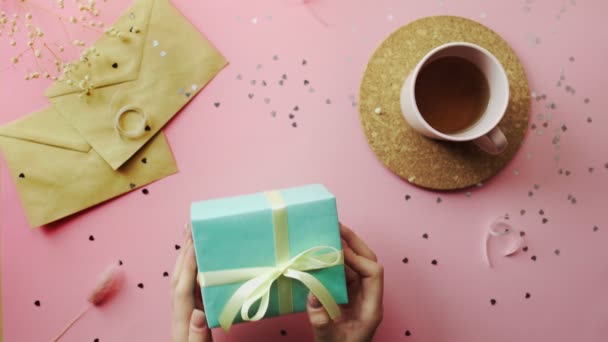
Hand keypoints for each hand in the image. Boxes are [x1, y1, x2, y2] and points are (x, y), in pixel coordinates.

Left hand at [171, 226, 212, 341]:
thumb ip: (197, 337)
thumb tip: (197, 312)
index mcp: (182, 325)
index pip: (182, 289)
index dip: (188, 264)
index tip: (195, 241)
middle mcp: (180, 317)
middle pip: (177, 280)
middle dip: (183, 253)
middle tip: (191, 227)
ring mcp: (185, 317)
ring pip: (181, 282)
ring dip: (185, 258)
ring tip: (192, 237)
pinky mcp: (192, 319)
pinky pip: (190, 289)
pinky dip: (193, 272)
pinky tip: (200, 265)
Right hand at [306, 224, 383, 341]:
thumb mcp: (328, 341)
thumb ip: (321, 320)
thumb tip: (313, 294)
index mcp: (371, 308)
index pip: (373, 273)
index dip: (358, 259)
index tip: (338, 252)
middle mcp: (368, 298)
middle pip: (369, 263)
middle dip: (355, 243)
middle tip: (337, 226)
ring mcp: (359, 297)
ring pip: (357, 266)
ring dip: (345, 250)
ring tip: (329, 234)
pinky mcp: (348, 298)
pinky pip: (345, 275)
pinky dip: (336, 263)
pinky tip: (322, 256)